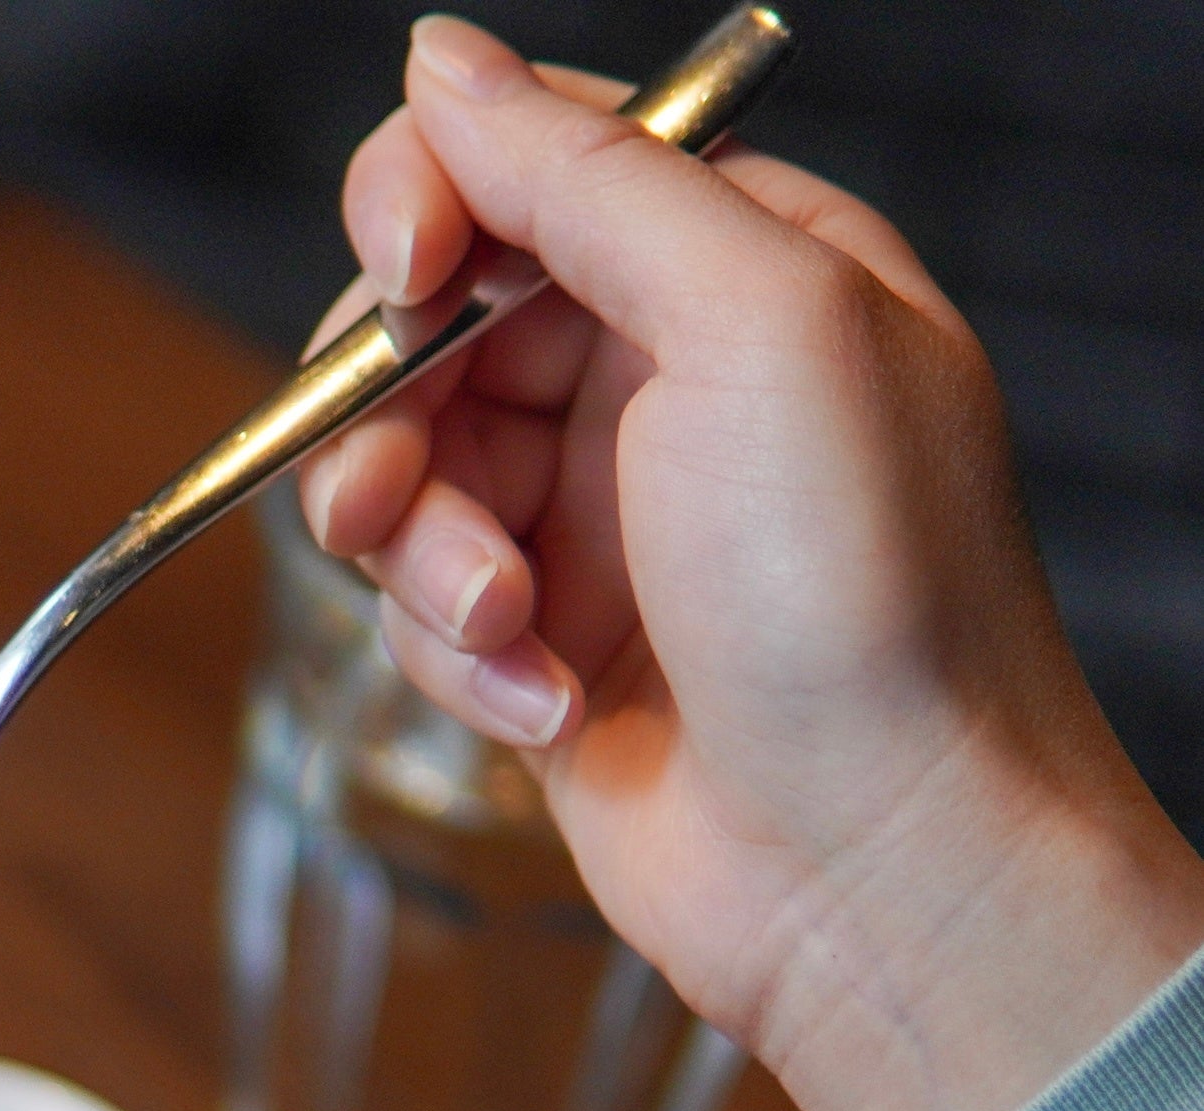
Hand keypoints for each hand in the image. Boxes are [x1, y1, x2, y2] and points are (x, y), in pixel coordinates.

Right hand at [303, 15, 1203, 1110]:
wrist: (881, 868)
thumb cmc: (867, 601)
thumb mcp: (750, 324)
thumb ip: (587, 176)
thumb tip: (439, 60)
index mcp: (740, 265)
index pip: (524, 165)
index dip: (429, 212)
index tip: (407, 285)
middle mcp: (661, 377)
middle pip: (425, 327)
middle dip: (390, 418)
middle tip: (395, 497)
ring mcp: (596, 516)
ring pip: (398, 476)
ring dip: (424, 559)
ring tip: (507, 627)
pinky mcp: (542, 642)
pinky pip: (416, 609)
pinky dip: (459, 659)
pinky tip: (547, 704)